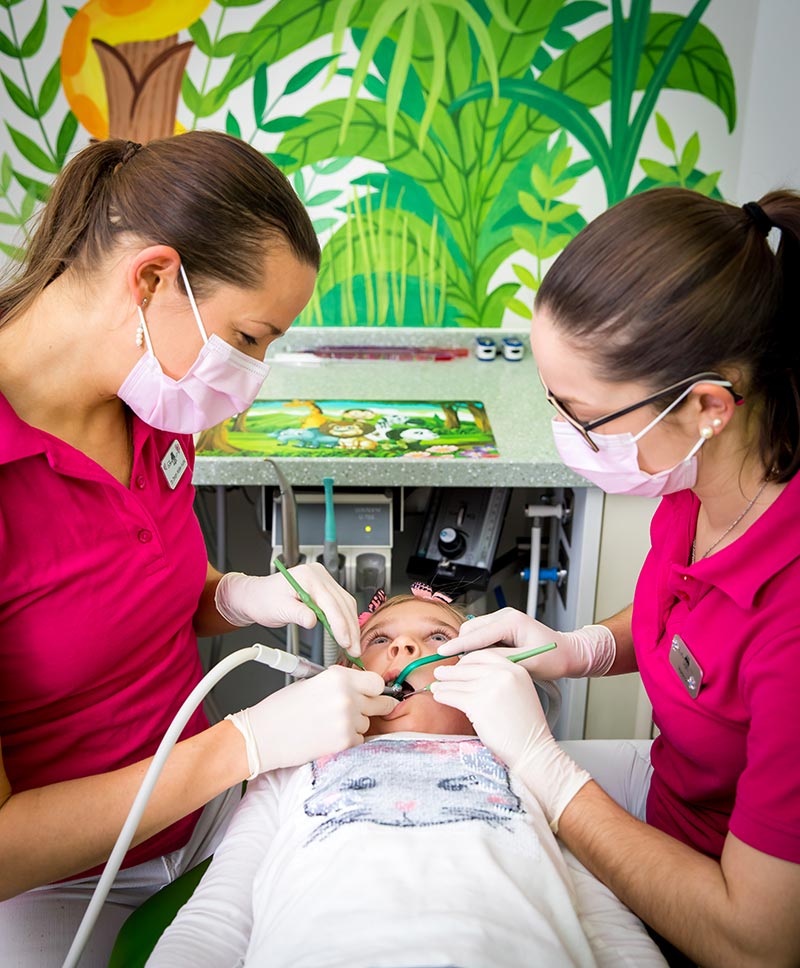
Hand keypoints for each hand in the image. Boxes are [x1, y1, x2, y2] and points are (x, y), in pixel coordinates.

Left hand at [215, 563, 359, 653]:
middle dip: (350, 629)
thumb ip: (297, 614)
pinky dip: (345, 619)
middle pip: (343, 603)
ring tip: (352, 645)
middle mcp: (319, 575)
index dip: (340, 624)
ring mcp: (323, 580)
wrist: (256, 595)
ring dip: (350, 625)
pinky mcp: (325, 588)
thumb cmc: (263, 600)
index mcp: (308, 577)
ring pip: (345, 604)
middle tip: (353, 649)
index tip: (345, 641)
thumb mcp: (278, 609)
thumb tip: (313, 621)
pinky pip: (341, 603)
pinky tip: (347, 633)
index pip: (331, 603)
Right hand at [227, 666, 396, 776]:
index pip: (376, 682)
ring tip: (329, 725)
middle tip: (363, 711)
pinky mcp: (344, 742)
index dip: (375, 689)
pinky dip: (348, 741)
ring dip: (355, 725)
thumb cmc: (281, 709)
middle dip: (375, 707)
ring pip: (367, 723)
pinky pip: (358, 740)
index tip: (373, 694)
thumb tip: (362, 688)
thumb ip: (340, 683)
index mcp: (338, 677)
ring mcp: (347, 720)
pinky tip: (328, 737)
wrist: (263, 735)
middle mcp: (346, 696)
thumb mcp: (312, 683)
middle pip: (380, 703)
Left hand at [430, 650, 589, 830]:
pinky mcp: (478, 705)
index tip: (458, 665)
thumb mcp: (520, 692)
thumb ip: (500, 679)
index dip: (466, 660)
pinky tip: (439, 696)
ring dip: (443, 684)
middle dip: (451, 671)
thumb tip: (471, 674)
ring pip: (458, 682)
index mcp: (515, 669)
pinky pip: (453, 696)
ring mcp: (490, 689)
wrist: (533, 749)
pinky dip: (443, 696)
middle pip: (468, 667)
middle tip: (440, 673)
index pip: (483, 655)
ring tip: (436, 686)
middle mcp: (503, 674)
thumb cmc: (526, 727)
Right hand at [437, 607, 615, 679]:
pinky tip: (485, 662)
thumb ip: (499, 660)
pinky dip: (479, 648)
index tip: (442, 653)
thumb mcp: (527, 663)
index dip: (458, 645)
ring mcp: (503, 620)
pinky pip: (482, 636)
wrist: (568, 654)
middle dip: (463, 647)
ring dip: (471, 648)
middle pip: (471, 630)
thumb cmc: (554, 657)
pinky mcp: (503, 627)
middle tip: (459, 668)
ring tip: (474, 668)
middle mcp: (505, 616)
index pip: (477, 634)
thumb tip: (475, 662)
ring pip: (475, 633)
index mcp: (511, 621)